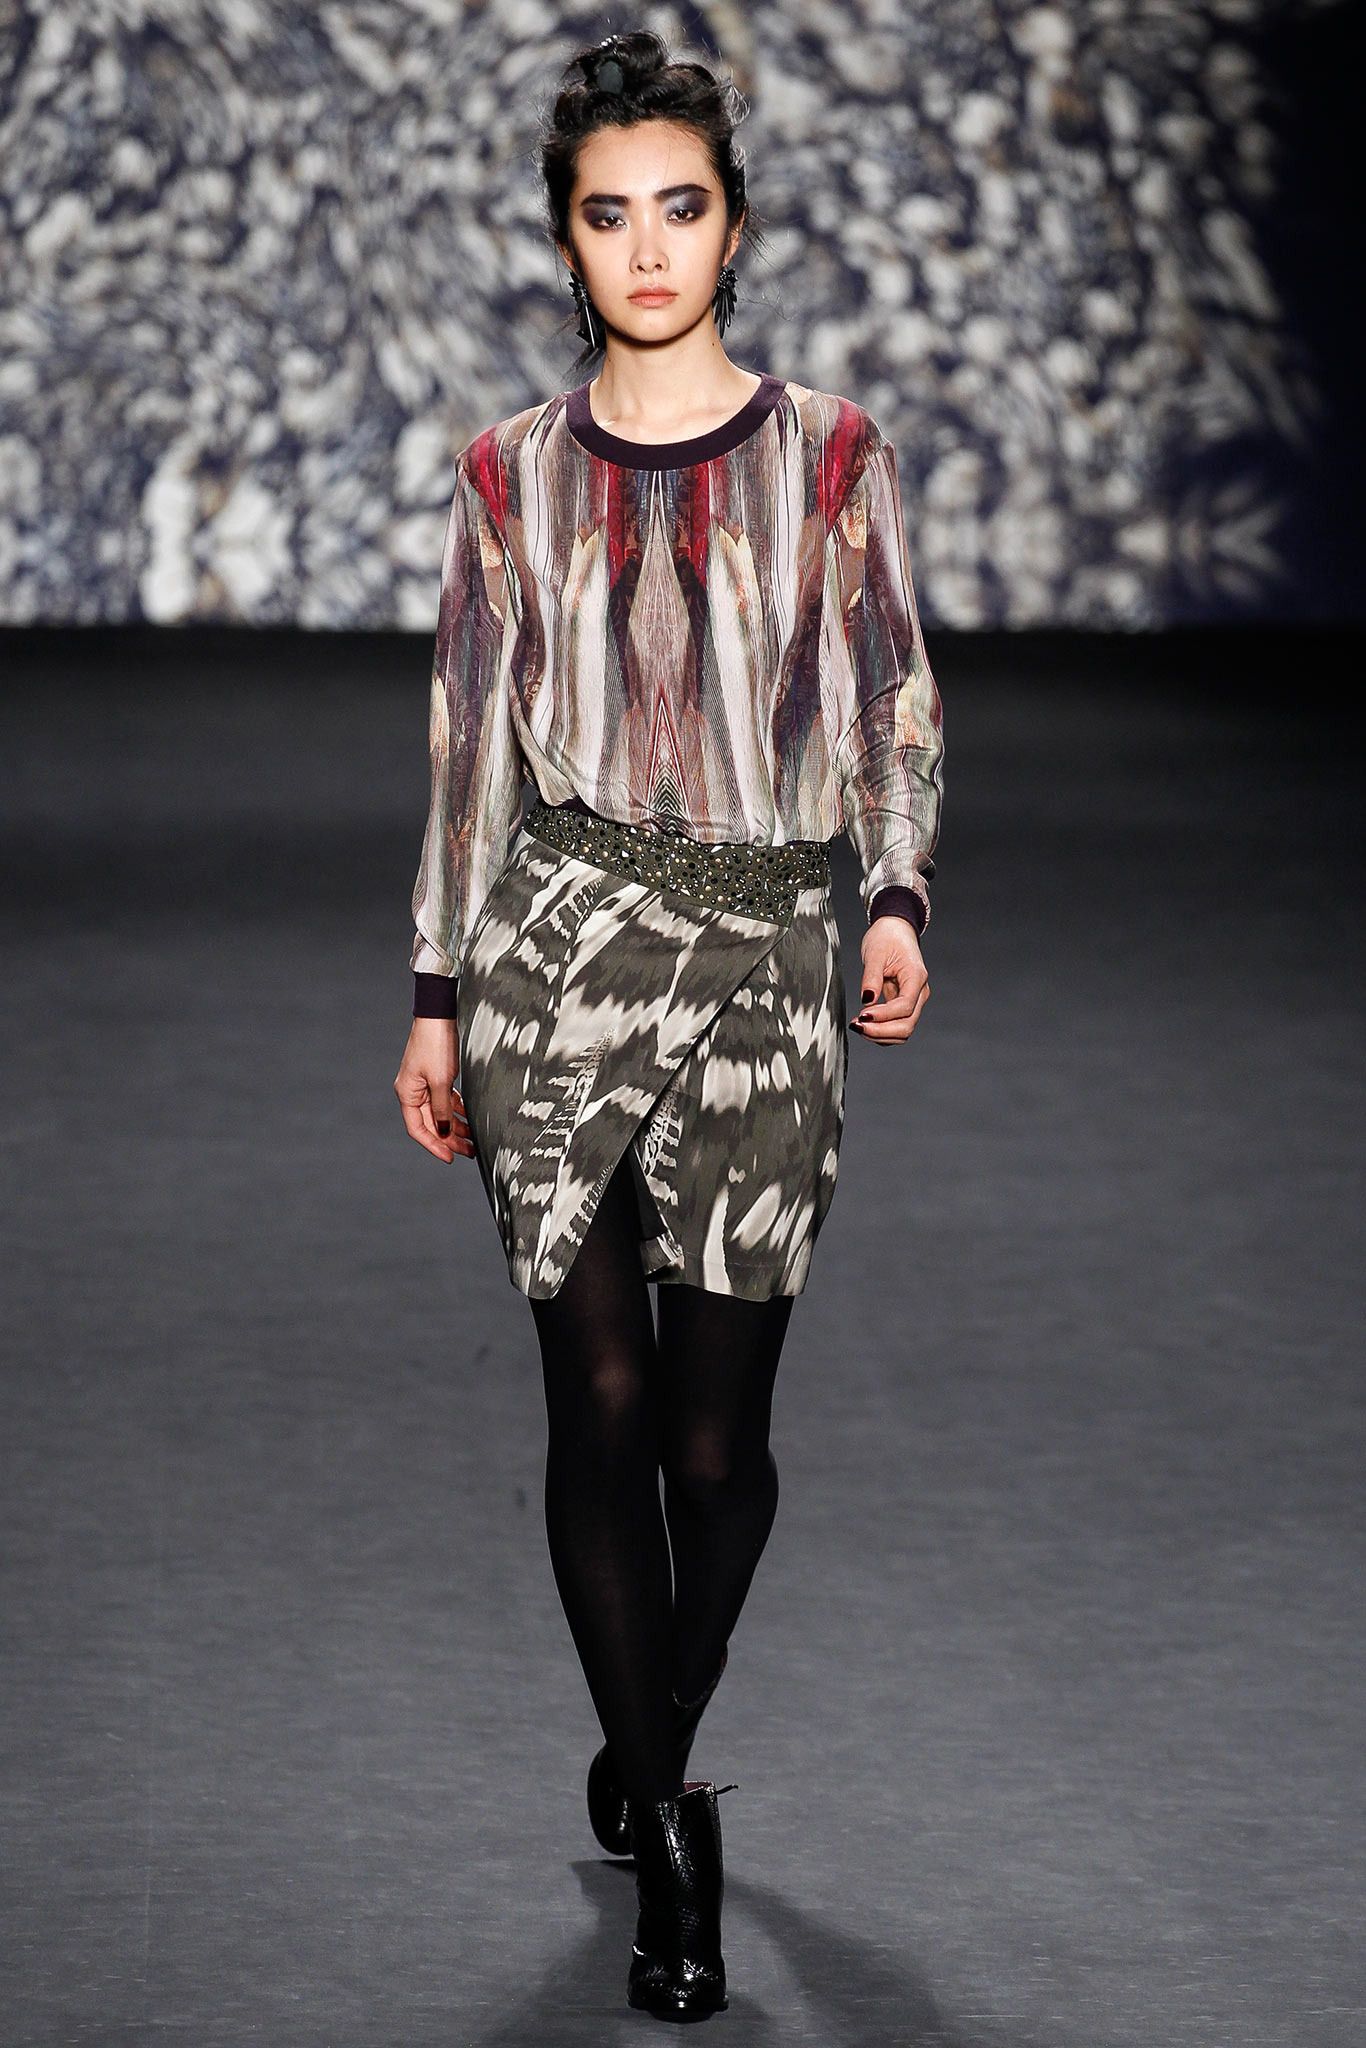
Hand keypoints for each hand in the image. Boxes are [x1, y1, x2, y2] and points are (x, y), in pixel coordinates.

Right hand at [395, 1017, 473, 1160]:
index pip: (418, 1129)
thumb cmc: (436, 1044)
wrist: (440, 1014)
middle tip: (469, 1151)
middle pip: (430, 1124)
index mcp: (407, 1094)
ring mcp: (424, 1084)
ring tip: (473, 1139)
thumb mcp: (441, 1081)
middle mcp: (413, 1091)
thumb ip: (443, 1109)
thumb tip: (444, 1132)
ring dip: (455, 1126)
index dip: (434, 1145)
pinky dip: (457, 1110)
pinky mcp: (435, 1076)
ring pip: (439, 1113)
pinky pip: (445, 1100)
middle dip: (449, 1139)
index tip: (450, 1158)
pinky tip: (470, 1117)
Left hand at [850, 916, 929, 1045]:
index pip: (905, 1006)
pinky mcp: (904, 1004)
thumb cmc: (887, 937)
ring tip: (858, 1026)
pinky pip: (897, 1025)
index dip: (884, 1016)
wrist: (895, 930)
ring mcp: (914, 1000)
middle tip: (857, 1026)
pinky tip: (865, 1025)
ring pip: (903, 1030)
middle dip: (881, 1031)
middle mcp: (920, 992)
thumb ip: (871, 978)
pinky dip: (882, 1031)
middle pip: (907, 1024)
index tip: (862, 1016)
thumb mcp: (875, 953)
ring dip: (881, 1034)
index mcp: (916, 977)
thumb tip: (866, 1001)